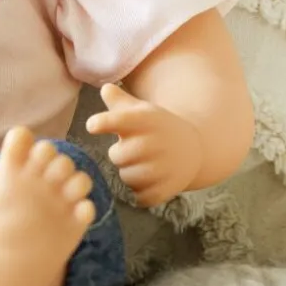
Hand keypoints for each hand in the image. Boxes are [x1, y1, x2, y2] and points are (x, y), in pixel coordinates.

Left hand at [84, 81, 202, 207]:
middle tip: (131, 150)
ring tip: (142, 163)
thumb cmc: (156, 127)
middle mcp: (156, 142)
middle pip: (118, 156)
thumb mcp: (141, 110)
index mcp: (146, 119)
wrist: (194, 148)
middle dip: (119, 154)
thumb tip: (106, 88)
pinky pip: (141, 197)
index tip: (91, 126)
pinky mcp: (169, 189)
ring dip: (129, 173)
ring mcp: (165, 167)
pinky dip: (141, 192)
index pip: (121, 120)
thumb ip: (119, 101)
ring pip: (128, 178)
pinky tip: (149, 180)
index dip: (105, 122)